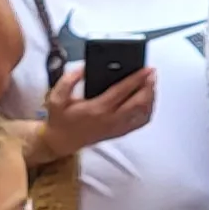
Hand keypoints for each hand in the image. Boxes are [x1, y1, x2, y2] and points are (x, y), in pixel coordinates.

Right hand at [36, 64, 156, 158]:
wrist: (61, 141)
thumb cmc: (60, 119)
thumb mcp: (56, 98)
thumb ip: (68, 80)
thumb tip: (84, 68)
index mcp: (97, 109)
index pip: (122, 91)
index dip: (137, 78)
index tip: (147, 68)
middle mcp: (110, 119)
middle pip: (139, 102)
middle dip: (149, 86)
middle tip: (152, 74)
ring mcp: (117, 128)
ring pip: (143, 112)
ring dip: (150, 97)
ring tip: (151, 84)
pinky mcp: (120, 132)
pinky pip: (141, 122)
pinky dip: (148, 110)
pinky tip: (148, 100)